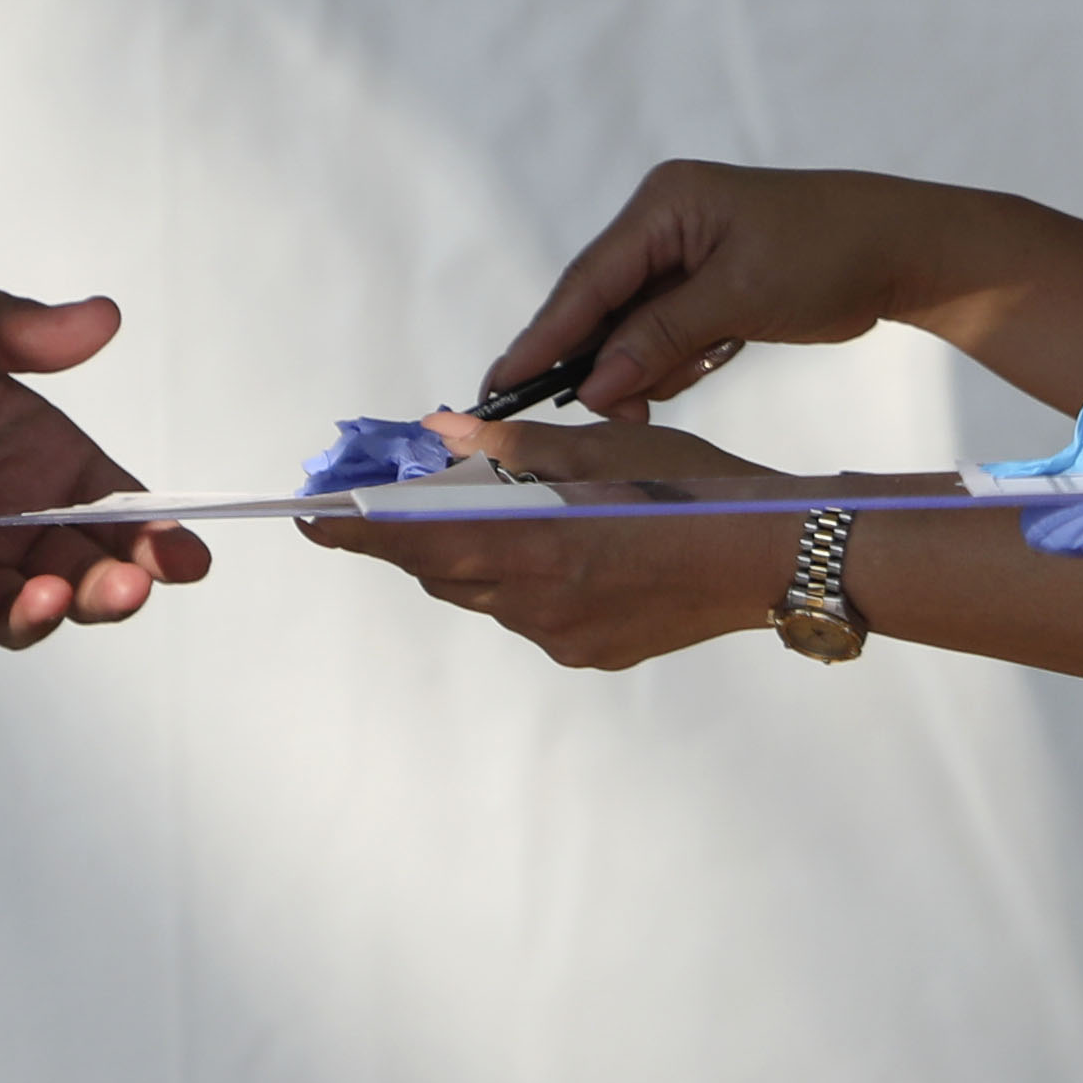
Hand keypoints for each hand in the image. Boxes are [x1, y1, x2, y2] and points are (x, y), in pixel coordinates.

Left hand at [0, 270, 206, 645]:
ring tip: (45, 593)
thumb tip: (104, 317)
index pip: (114, 506)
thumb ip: (17, 329)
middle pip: (83, 570)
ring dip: (44, 611)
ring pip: (20, 609)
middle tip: (128, 587)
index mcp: (38, 453)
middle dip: (113, 588)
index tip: (187, 559)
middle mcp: (6, 514)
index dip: (157, 538)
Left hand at [300, 412, 785, 671]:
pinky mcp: (592, 652)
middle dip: (420, 532)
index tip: (309, 518)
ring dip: (478, 551)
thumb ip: (512, 443)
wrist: (773, 557)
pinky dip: (526, 576)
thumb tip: (439, 430)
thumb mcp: (602, 446)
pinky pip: (532, 613)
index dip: (356, 532)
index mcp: (536, 548)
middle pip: (447, 570)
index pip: (417, 544)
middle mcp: (540, 605)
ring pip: (489, 592)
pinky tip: (566, 543)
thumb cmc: (694, 487)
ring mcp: (565, 636)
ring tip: (504, 503)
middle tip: (407, 489)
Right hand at [479, 165, 933, 419]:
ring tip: (645, 407)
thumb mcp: (740, 298)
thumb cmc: (828, 255)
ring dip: (636, 369)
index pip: (588, 280)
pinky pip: (666, 330)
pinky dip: (668, 363)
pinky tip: (677, 383)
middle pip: (601, 303)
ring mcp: (687, 251)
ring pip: (633, 324)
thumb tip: (596, 387)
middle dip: (590, 362)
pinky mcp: (709, 282)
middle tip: (560, 418)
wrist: (905, 249)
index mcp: (664, 204)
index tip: (500, 385)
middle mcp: (664, 221)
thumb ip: (661, 338)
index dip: (544, 337)